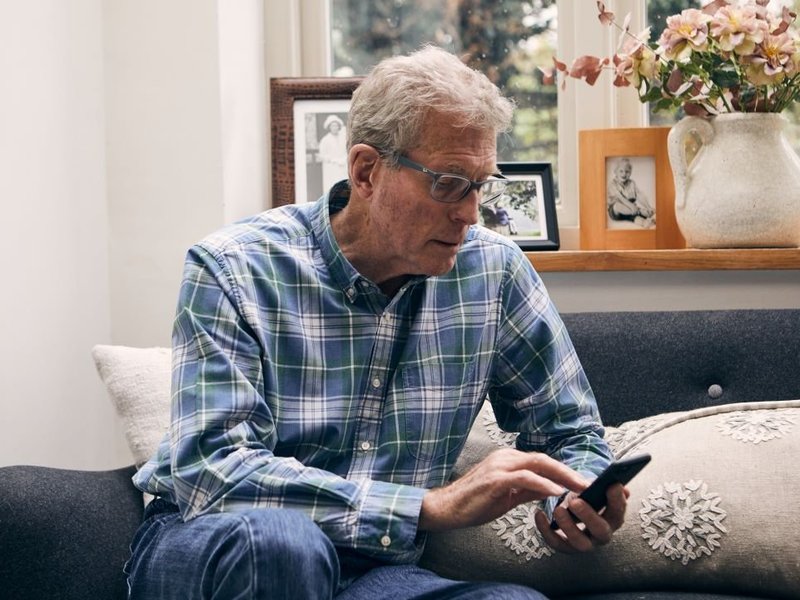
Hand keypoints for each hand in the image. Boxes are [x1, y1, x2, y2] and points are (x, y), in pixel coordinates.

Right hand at [418, 448, 589, 531]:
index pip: (541, 461)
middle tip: (589, 483)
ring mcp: (499, 466)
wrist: (448, 508)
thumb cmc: (474, 502)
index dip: (564, 470)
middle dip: (568, 471)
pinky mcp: (495, 479)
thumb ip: (528, 489)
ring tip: (580, 487)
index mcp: (508, 459)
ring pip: (537, 464)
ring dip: (562, 476)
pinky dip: (543, 484)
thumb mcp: (507, 495)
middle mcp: (505, 457)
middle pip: (543, 458)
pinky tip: (557, 492)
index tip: (582, 482)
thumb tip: (551, 490)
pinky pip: (525, 478)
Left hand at [535, 483, 628, 552]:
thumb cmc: (588, 498)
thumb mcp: (595, 490)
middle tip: (575, 501)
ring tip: (558, 509)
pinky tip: (539, 514)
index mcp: (612, 518)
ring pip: (580, 543)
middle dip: (588, 516)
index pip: (618, 511)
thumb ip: (604, 487)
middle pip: (600, 530)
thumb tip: (620, 486)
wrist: (573, 509)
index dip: (617, 500)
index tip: (612, 485)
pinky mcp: (567, 547)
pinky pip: (556, 543)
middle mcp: (601, 534)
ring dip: (568, 526)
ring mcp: (585, 543)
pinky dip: (546, 530)